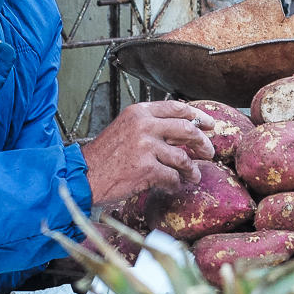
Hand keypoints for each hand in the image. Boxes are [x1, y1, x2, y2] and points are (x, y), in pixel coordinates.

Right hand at [81, 101, 218, 205]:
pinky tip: (172, 186)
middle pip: (187, 129)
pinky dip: (175, 183)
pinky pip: (172, 176)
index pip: (177, 108)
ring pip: (183, 157)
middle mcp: (143, 125)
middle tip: (209, 152)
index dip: (198, 116)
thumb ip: (150, 127)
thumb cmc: (104, 157)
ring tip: (192, 176)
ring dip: (191, 170)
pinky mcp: (147, 168)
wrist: (83, 175)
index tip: (210, 125)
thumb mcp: (125, 130)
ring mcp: (146, 146)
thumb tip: (182, 132)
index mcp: (139, 112)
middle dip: (203, 143)